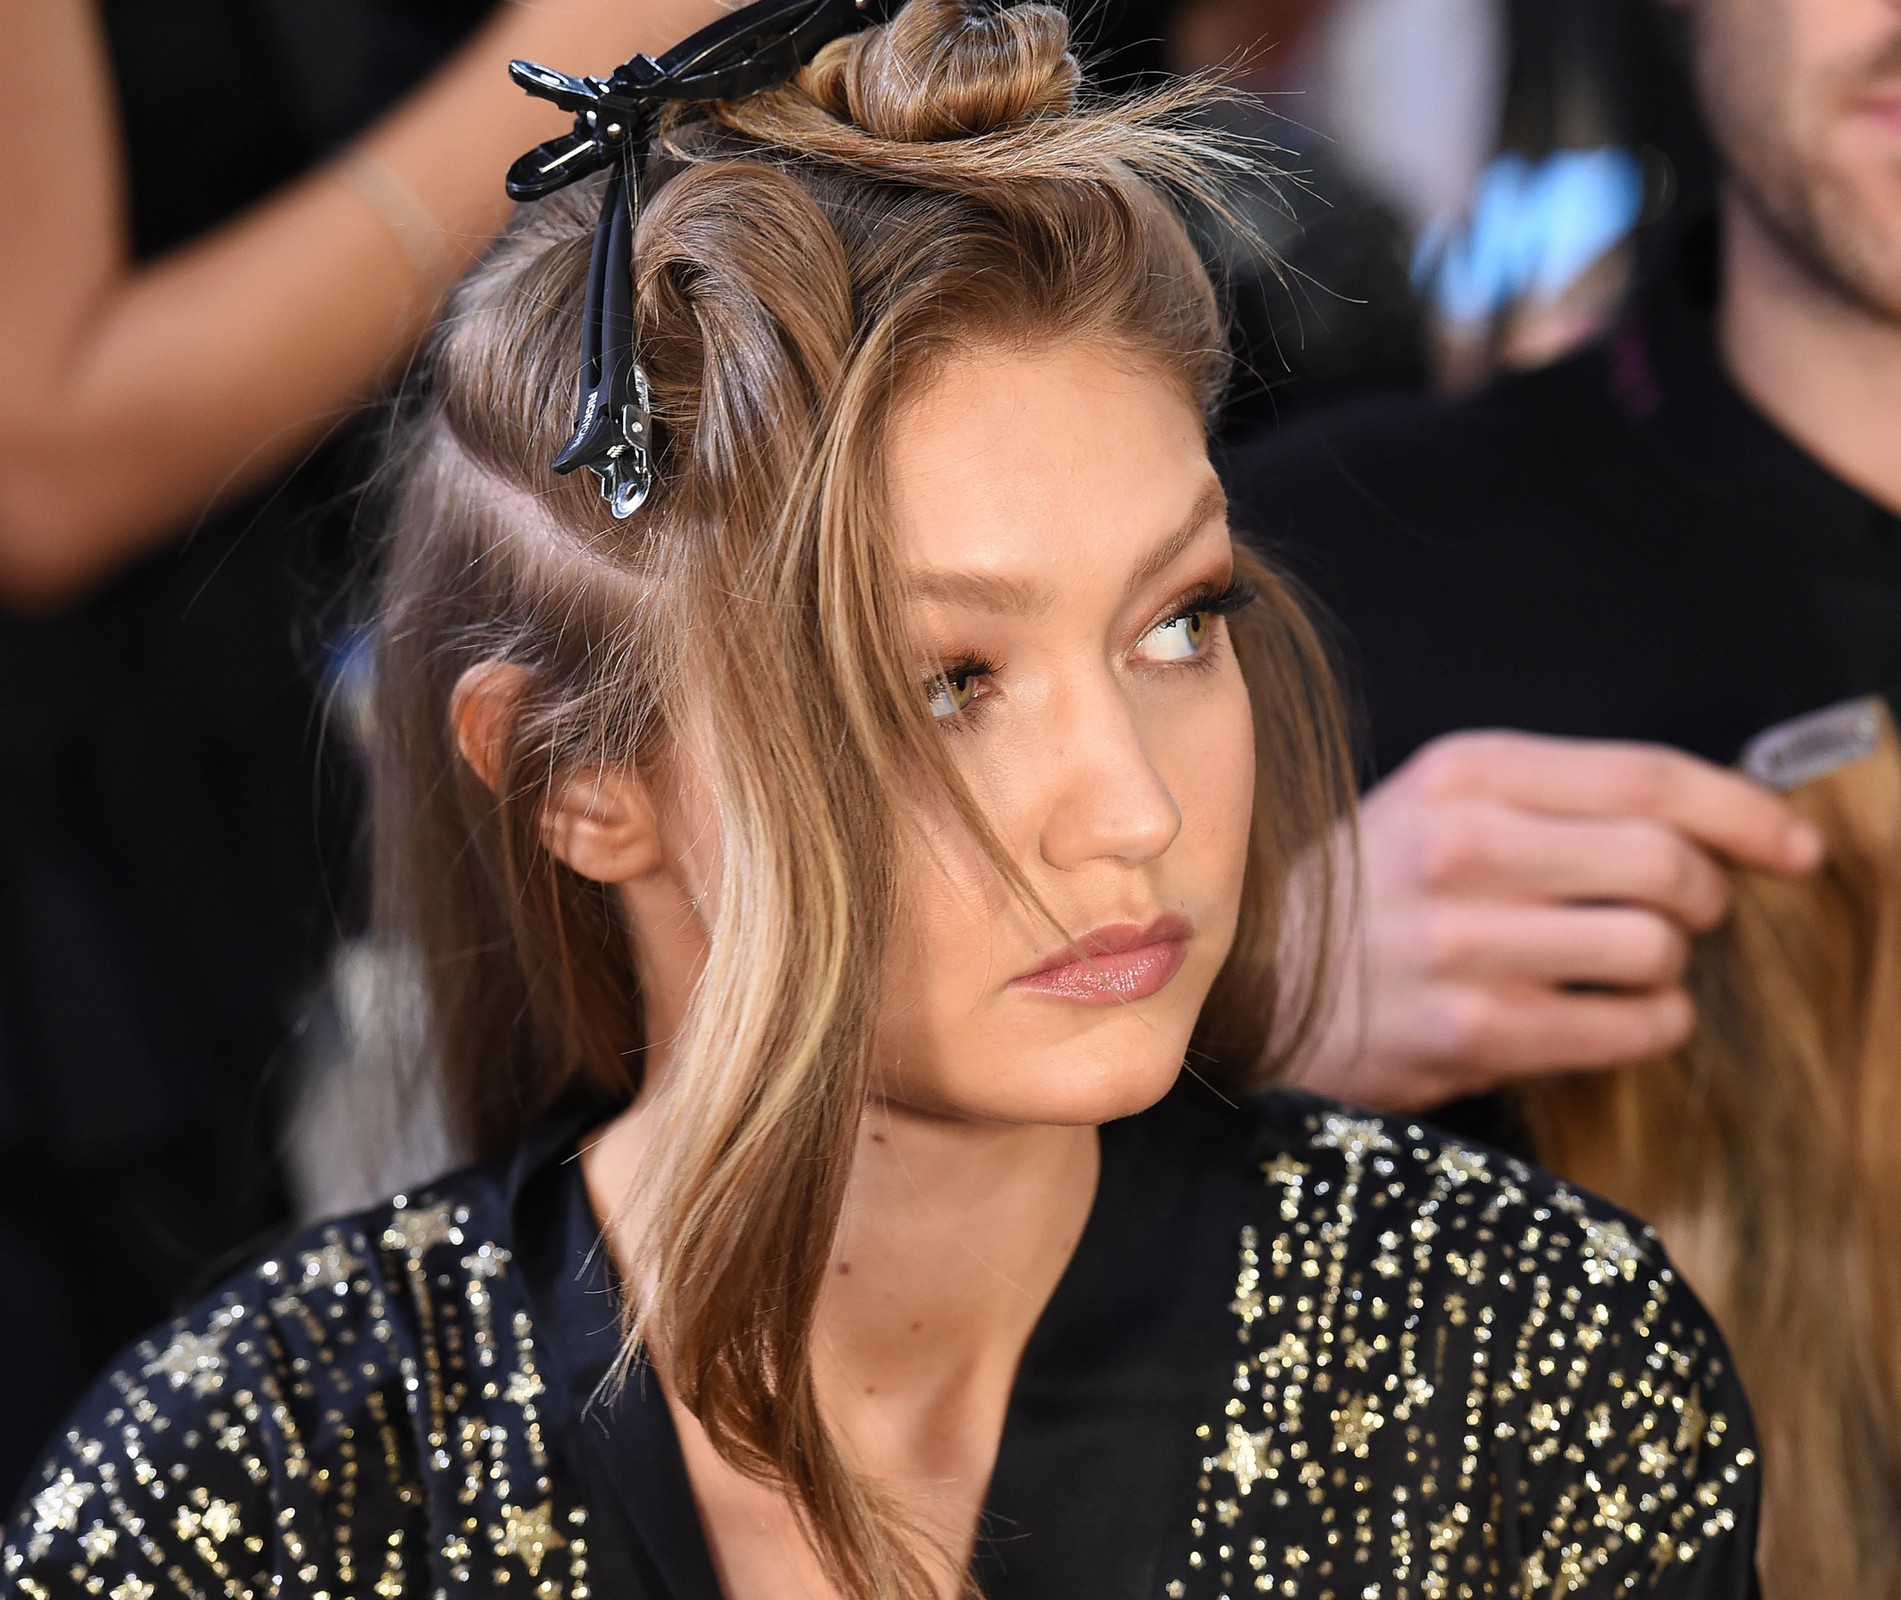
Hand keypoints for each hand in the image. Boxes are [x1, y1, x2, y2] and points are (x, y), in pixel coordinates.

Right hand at [1287, 730, 1823, 1112]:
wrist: (1258, 989)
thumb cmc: (1368, 899)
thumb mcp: (1436, 809)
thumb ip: (1552, 804)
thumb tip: (1713, 826)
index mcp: (1463, 775)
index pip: (1647, 777)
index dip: (1744, 811)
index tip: (1793, 846)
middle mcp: (1461, 846)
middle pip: (1667, 860)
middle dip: (1706, 894)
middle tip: (1684, 913)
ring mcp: (1461, 941)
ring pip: (1656, 947)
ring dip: (1667, 966)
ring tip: (1622, 968)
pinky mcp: (1468, 1030)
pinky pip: (1629, 1026)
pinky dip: (1648, 1025)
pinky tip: (1610, 1017)